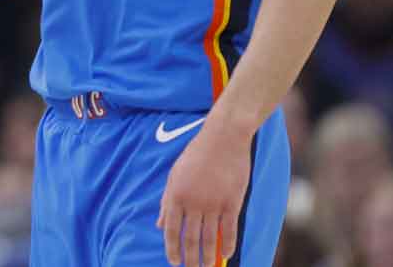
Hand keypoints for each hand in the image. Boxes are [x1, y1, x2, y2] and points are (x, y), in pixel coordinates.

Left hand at [158, 116, 252, 266]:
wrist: (223, 138)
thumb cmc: (197, 155)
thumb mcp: (175, 175)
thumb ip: (167, 202)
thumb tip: (160, 224)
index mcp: (176, 195)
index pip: (171, 230)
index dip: (172, 249)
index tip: (173, 262)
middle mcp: (193, 202)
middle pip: (190, 238)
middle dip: (190, 258)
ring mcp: (213, 203)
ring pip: (209, 238)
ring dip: (207, 257)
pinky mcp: (232, 202)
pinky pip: (229, 230)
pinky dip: (227, 245)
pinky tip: (225, 255)